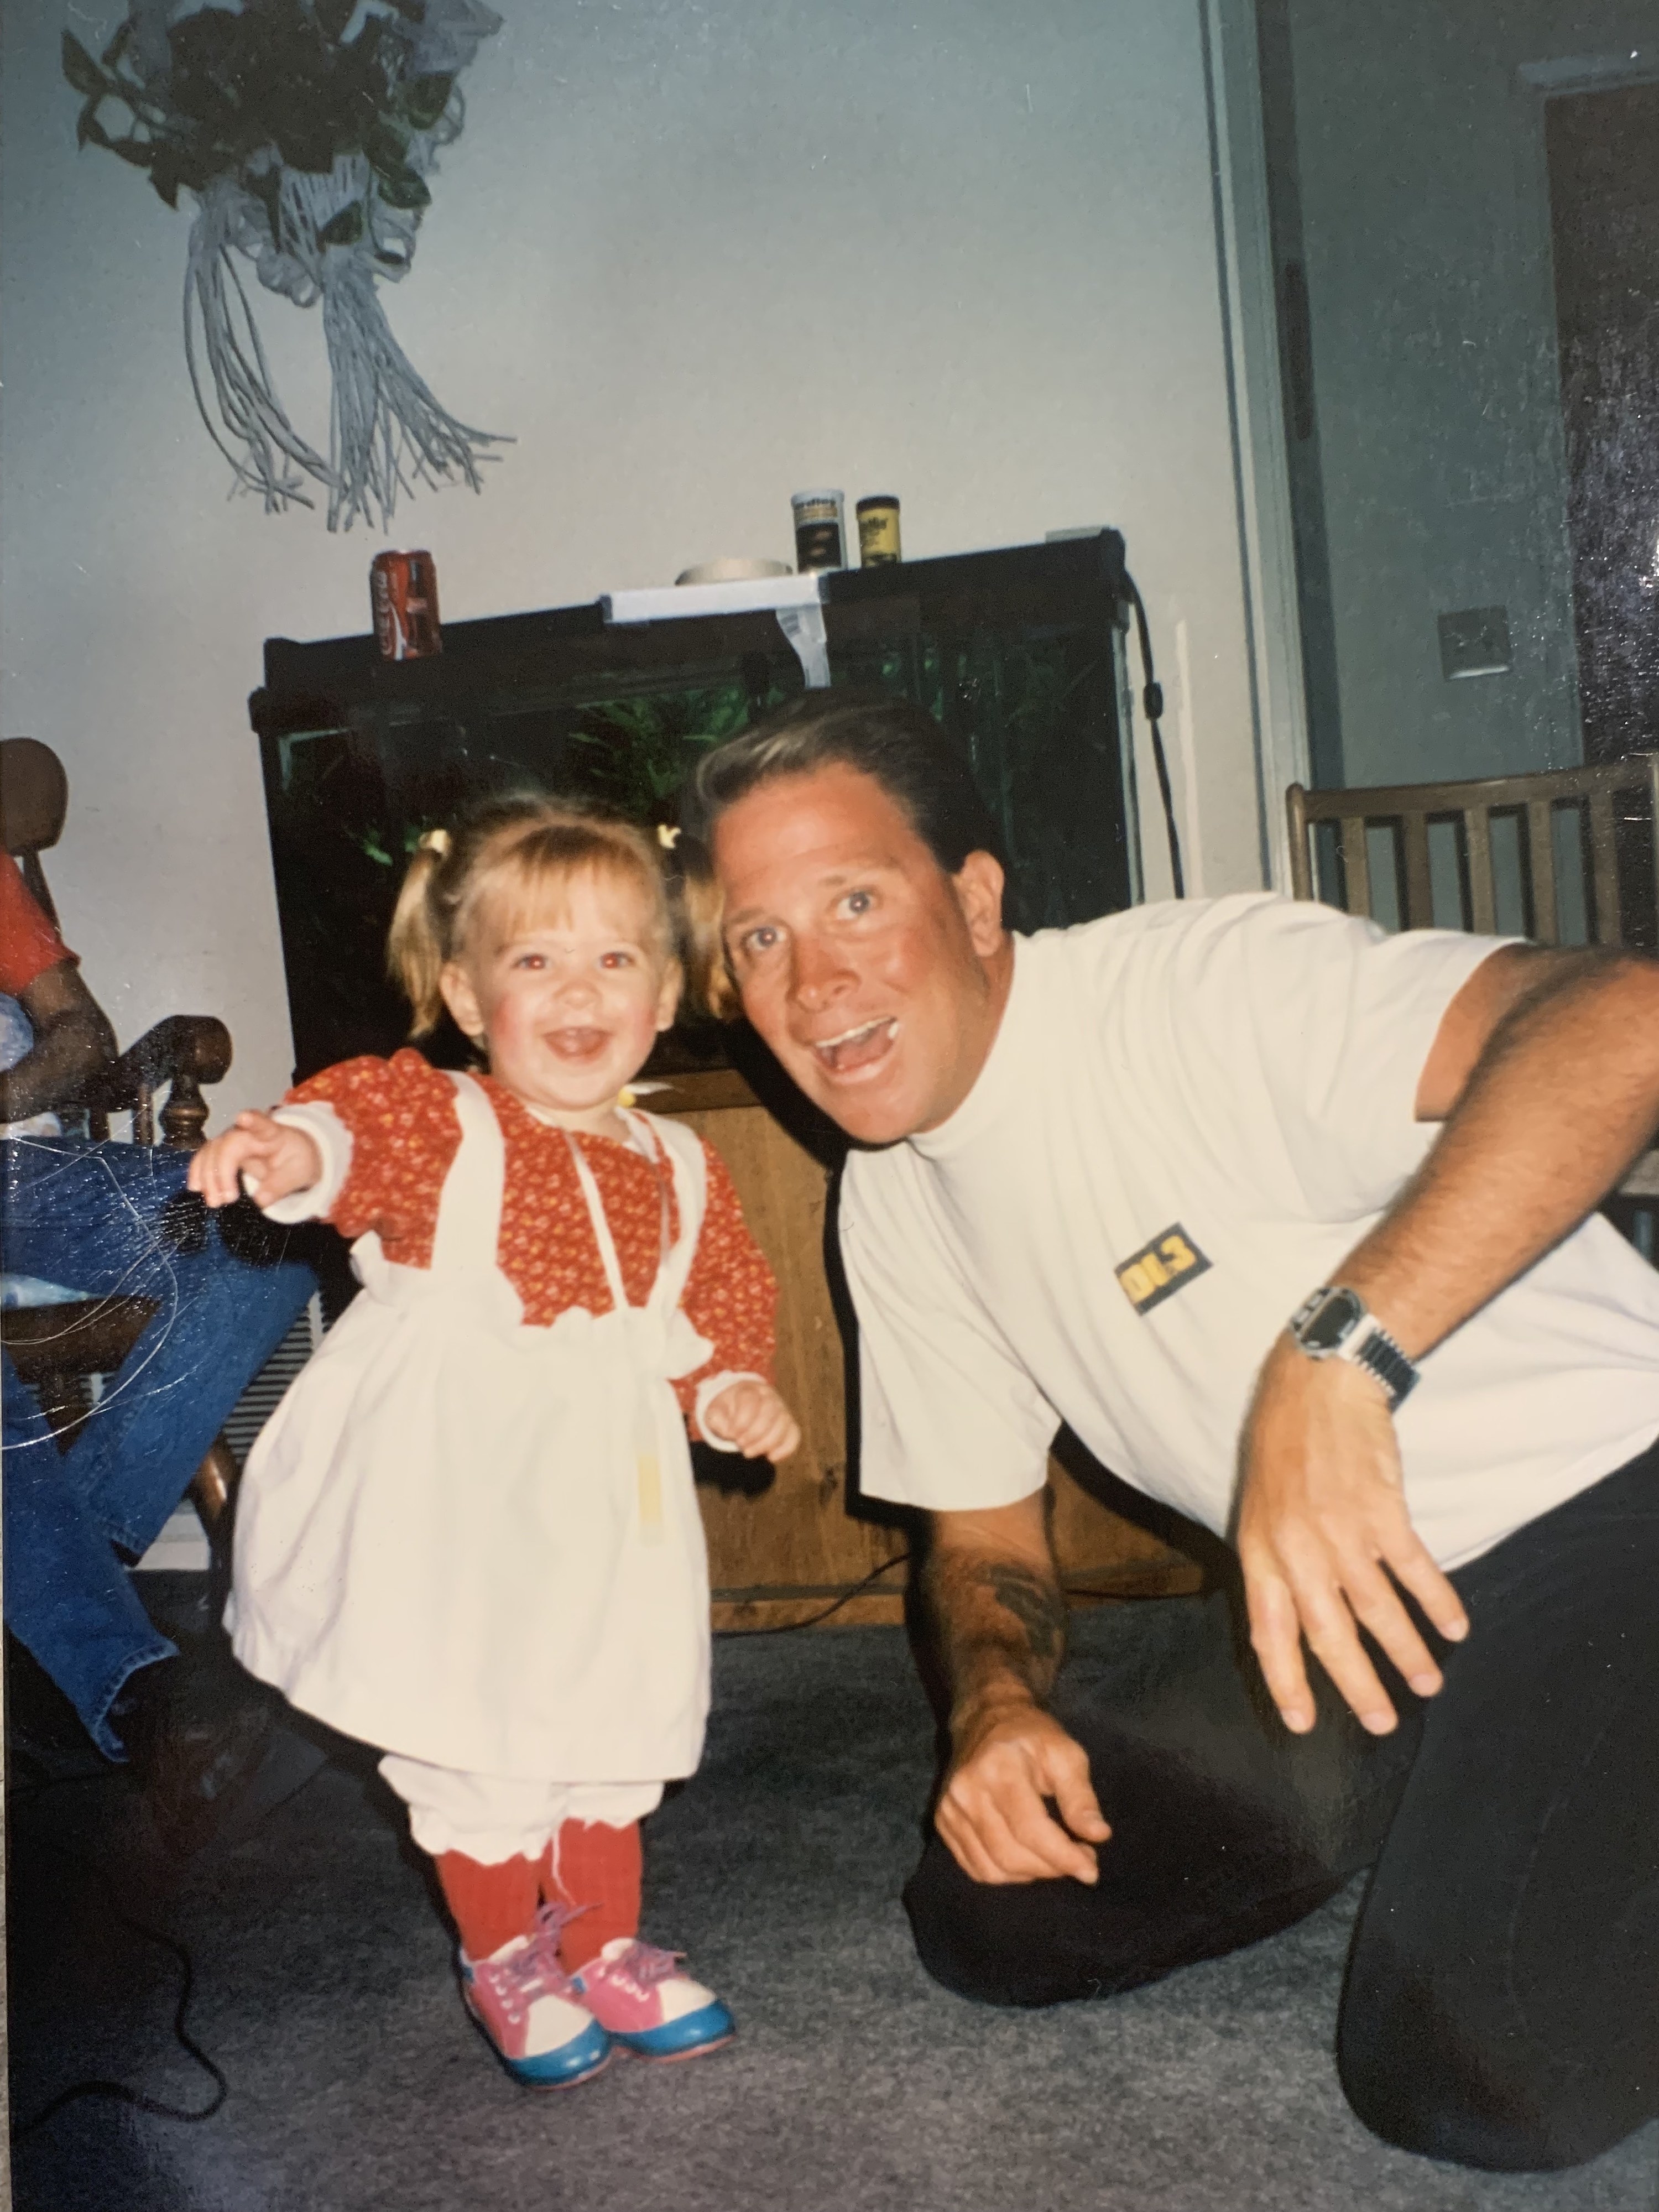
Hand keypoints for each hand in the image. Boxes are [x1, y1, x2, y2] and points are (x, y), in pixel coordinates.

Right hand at [187, 1111, 321, 1210]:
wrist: (291, 1156)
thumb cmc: (295, 1159)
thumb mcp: (299, 1173)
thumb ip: (281, 1185)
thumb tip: (259, 1200)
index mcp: (271, 1133)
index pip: (261, 1124)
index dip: (251, 1120)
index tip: (242, 1118)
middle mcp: (245, 1133)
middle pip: (226, 1145)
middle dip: (221, 1172)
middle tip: (227, 1199)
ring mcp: (230, 1141)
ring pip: (210, 1152)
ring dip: (207, 1177)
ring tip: (214, 1201)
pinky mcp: (220, 1153)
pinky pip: (204, 1158)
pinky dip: (198, 1173)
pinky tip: (197, 1188)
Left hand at [702, 1379, 800, 1460]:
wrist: (738, 1408)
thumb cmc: (726, 1410)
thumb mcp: (715, 1411)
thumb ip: (717, 1420)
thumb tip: (730, 1433)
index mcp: (749, 1389)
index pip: (751, 1401)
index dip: (742, 1421)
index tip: (731, 1435)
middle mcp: (769, 1396)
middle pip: (770, 1411)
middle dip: (754, 1433)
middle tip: (741, 1445)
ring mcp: (782, 1409)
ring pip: (783, 1424)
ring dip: (767, 1443)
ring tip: (749, 1452)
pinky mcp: (789, 1424)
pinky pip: (794, 1435)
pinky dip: (785, 1449)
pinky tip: (770, 1457)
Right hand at [935, 1694, 1109, 1884]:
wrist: (985, 1718)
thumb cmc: (1032, 1736)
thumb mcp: (1066, 1754)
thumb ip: (1080, 1796)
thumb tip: (1098, 1836)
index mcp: (999, 1769)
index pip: (1031, 1830)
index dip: (1063, 1857)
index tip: (1091, 1871)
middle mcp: (967, 1792)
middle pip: (1011, 1855)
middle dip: (1052, 1868)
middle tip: (1080, 1858)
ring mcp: (950, 1809)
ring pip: (993, 1870)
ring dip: (1032, 1875)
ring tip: (1055, 1858)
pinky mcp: (943, 1822)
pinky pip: (976, 1868)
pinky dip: (1007, 1874)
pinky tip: (1028, 1859)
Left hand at [1236, 1336, 1468, 1736]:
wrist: (1316, 1385)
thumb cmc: (1282, 1445)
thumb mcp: (1257, 1506)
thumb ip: (1273, 1560)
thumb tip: (1288, 1615)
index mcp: (1260, 1551)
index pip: (1270, 1633)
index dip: (1287, 1681)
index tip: (1303, 1723)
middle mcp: (1298, 1550)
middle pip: (1329, 1634)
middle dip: (1356, 1685)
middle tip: (1381, 1724)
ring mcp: (1341, 1532)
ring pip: (1377, 1611)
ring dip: (1406, 1652)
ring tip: (1427, 1685)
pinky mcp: (1382, 1511)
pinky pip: (1415, 1570)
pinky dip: (1438, 1601)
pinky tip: (1456, 1627)